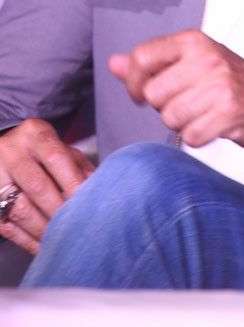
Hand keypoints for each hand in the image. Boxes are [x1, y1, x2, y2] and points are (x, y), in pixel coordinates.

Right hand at [0, 120, 94, 254]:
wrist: (1, 150)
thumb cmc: (38, 151)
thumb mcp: (58, 146)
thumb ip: (77, 164)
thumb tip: (95, 187)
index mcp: (34, 134)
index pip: (56, 158)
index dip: (72, 183)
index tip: (86, 204)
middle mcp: (11, 152)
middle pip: (37, 186)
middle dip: (59, 210)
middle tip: (76, 227)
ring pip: (20, 210)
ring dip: (43, 229)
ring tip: (61, 240)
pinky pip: (7, 226)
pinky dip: (26, 240)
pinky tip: (42, 246)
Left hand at [109, 30, 243, 148]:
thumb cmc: (231, 81)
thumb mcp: (191, 62)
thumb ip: (151, 64)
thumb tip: (114, 63)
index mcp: (193, 41)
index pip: (142, 58)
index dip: (135, 83)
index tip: (144, 93)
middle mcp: (206, 58)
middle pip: (155, 94)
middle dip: (166, 106)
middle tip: (190, 102)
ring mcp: (220, 85)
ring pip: (171, 118)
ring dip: (183, 123)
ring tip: (204, 112)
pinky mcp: (230, 112)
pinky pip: (191, 136)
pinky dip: (199, 137)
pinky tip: (214, 125)